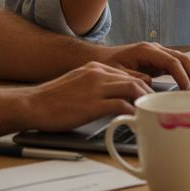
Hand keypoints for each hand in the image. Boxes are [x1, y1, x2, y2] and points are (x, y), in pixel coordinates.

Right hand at [25, 61, 153, 131]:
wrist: (32, 104)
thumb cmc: (52, 100)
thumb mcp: (78, 84)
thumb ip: (97, 87)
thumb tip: (114, 99)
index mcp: (96, 68)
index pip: (128, 75)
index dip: (143, 87)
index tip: (151, 99)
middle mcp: (99, 74)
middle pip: (135, 81)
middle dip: (150, 95)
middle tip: (157, 109)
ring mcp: (96, 88)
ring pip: (133, 89)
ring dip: (145, 103)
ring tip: (152, 115)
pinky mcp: (92, 104)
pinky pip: (121, 106)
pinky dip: (132, 113)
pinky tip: (137, 122)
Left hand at [98, 42, 189, 91]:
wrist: (100, 59)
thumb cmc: (106, 66)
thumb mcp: (116, 73)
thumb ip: (133, 78)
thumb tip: (150, 84)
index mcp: (145, 50)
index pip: (171, 61)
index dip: (182, 76)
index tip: (187, 90)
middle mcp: (155, 49)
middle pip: (182, 59)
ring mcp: (159, 54)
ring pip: (184, 60)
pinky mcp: (159, 61)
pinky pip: (179, 65)